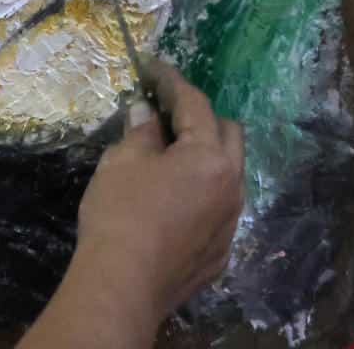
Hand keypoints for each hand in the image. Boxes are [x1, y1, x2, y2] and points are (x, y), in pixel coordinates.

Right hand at [18, 62, 244, 348]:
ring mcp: (230, 223)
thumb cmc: (121, 214)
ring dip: (205, 157)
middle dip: (201, 118)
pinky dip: (200, 194)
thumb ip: (140, 131)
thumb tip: (146, 112)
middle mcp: (232, 187)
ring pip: (228, 174)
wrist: (122, 286)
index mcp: (210, 157)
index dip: (171, 81)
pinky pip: (217, 209)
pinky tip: (172, 201)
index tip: (152, 67)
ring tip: (168, 156)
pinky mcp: (220, 253)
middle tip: (165, 114)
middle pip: (228, 135)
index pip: (195, 105)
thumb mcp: (123, 161)